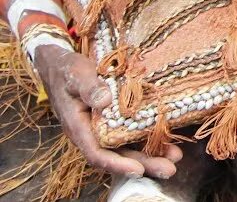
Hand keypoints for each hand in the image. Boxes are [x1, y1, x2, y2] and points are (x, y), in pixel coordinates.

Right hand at [33, 45, 181, 178]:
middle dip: (143, 164)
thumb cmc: (67, 72)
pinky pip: (132, 133)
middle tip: (169, 170)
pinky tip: (168, 139)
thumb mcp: (76, 75)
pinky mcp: (115, 120)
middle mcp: (92, 133)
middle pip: (118, 155)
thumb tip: (105, 101)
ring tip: (175, 157)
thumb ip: (89, 88)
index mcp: (79, 128)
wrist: (62, 67)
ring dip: (150, 154)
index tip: (137, 170)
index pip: (97, 153)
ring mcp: (104, 128)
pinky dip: (148, 138)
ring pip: (127, 147)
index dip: (117, 164)